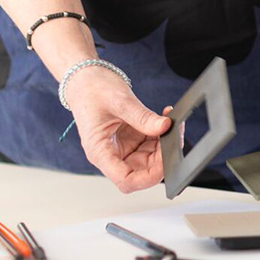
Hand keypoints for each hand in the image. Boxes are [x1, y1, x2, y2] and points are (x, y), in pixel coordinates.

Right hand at [64, 67, 172, 192]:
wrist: (85, 79)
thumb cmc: (92, 90)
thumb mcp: (120, 101)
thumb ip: (143, 117)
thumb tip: (165, 127)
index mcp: (100, 152)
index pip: (126, 180)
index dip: (148, 177)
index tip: (166, 161)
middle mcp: (111, 154)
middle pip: (141, 172)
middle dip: (161, 158)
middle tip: (173, 135)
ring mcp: (122, 148)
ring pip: (149, 160)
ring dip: (163, 145)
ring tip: (170, 122)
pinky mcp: (131, 138)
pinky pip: (150, 145)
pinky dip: (161, 135)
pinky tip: (165, 118)